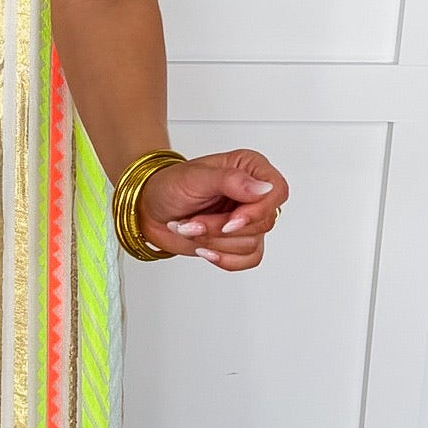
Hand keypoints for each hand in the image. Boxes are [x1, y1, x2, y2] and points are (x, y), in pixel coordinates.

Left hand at [134, 149, 287, 268]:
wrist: (150, 209)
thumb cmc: (169, 186)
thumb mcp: (196, 177)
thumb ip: (230, 180)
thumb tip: (263, 189)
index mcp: (250, 168)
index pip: (277, 191)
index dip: (257, 211)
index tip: (230, 221)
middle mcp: (254, 193)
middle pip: (263, 222)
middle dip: (221, 228)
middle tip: (194, 221)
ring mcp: (248, 219)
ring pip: (252, 243)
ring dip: (214, 241)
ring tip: (191, 228)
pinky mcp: (240, 240)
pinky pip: (249, 259)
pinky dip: (224, 258)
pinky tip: (205, 248)